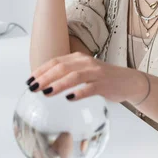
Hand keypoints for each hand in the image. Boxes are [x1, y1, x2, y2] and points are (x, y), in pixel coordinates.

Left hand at [26, 52, 148, 103]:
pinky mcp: (104, 84)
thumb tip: (44, 85)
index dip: (41, 70)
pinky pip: (90, 88)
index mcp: (79, 58)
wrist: (128, 81)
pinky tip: (70, 98)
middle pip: (62, 67)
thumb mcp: (84, 72)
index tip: (29, 80)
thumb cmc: (102, 79)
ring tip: (46, 93)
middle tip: (33, 88)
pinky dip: (79, 93)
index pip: (55, 61)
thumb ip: (68, 74)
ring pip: (74, 76)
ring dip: (58, 84)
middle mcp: (86, 62)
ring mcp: (96, 73)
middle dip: (45, 77)